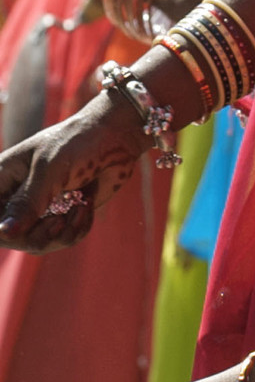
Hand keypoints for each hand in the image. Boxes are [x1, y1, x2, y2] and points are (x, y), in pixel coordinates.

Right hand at [0, 94, 146, 253]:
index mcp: (3, 179)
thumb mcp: (50, 169)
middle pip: (14, 238)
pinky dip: (79, 228)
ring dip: (64, 232)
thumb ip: (27, 202)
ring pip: (39, 243)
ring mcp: (41, 209)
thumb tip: (4, 232)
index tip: (34, 223)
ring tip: (81, 207)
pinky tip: (87, 205)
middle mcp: (17, 197)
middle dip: (40, 235)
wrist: (117, 138)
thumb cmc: (77, 143)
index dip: (6, 232)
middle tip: (60, 219)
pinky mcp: (64, 216)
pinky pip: (63, 239)